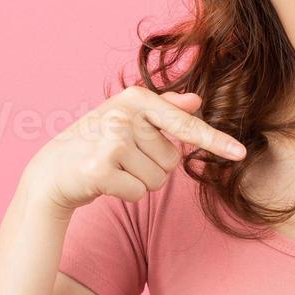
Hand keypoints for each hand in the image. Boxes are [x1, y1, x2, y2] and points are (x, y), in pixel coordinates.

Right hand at [26, 85, 245, 214]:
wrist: (53, 171)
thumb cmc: (97, 144)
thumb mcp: (128, 120)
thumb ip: (165, 110)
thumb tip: (197, 100)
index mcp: (136, 99)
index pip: (184, 124)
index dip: (215, 141)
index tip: (241, 153)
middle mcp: (124, 116)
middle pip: (172, 160)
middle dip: (153, 167)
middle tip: (122, 159)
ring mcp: (111, 141)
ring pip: (158, 180)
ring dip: (140, 181)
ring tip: (114, 169)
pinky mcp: (101, 169)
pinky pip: (139, 192)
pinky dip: (126, 194)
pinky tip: (105, 182)